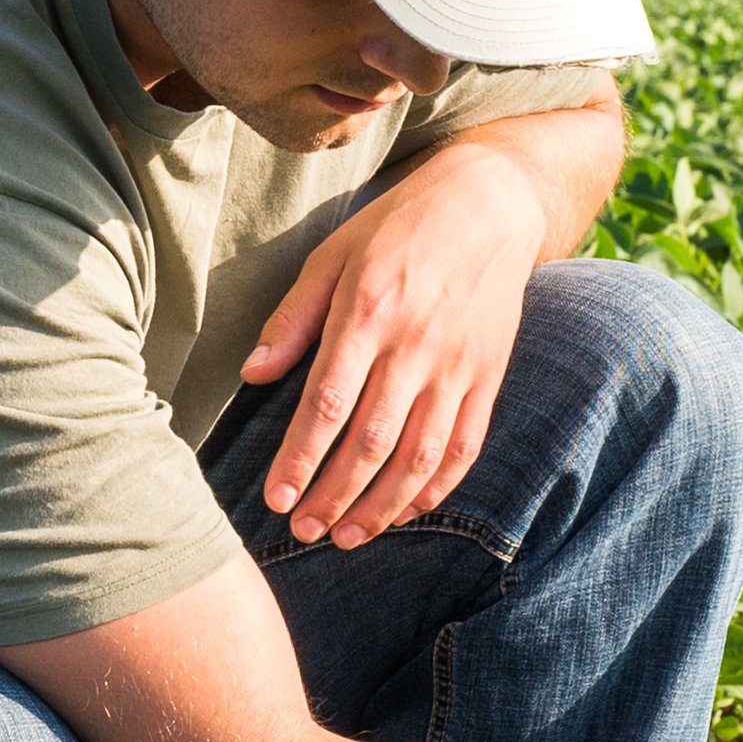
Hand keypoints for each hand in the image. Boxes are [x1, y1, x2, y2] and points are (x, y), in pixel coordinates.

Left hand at [244, 145, 548, 547]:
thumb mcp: (333, 256)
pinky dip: (436, 487)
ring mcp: (457, 366)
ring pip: (419, 455)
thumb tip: (252, 375)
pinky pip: (464, 446)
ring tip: (348, 536)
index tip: (275, 499)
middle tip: (304, 532)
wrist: (490, 206)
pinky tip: (406, 511)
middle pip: (371, 442)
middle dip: (333, 496)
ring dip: (381, 506)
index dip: (299, 459)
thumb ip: (293, 319)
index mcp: (369, 314)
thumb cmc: (398, 228)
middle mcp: (415, 346)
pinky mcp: (488, 376)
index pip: (327, 405)